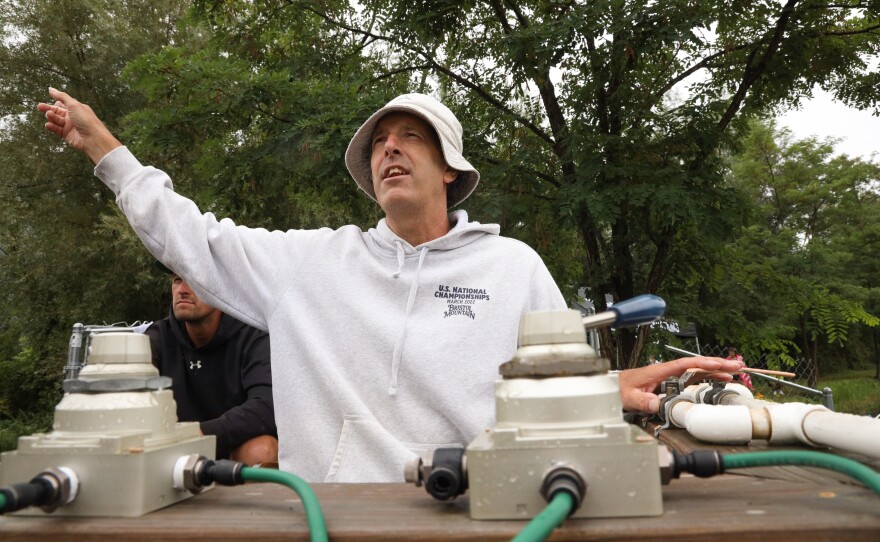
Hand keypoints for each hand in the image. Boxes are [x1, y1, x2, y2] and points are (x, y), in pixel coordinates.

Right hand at [37, 87, 121, 163]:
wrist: (93, 139)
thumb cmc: (86, 120)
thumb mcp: (73, 105)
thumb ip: (61, 96)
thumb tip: (50, 89)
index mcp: (77, 108)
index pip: (63, 103)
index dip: (56, 101)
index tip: (49, 98)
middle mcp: (73, 116)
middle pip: (57, 111)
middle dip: (48, 109)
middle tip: (39, 107)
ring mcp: (70, 126)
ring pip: (56, 120)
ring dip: (51, 117)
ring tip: (48, 115)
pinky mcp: (67, 135)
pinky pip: (56, 129)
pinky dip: (52, 126)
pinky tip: (48, 124)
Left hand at [618, 357, 742, 412]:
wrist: (614, 389)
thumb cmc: (619, 390)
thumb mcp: (628, 397)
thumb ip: (640, 400)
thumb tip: (654, 403)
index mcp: (659, 371)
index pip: (684, 364)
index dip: (702, 364)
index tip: (718, 365)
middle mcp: (668, 371)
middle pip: (696, 365)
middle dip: (716, 364)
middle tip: (737, 365)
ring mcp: (671, 376)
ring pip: (697, 370)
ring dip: (716, 370)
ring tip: (735, 371)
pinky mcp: (672, 382)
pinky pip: (693, 378)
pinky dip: (708, 377)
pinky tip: (720, 380)